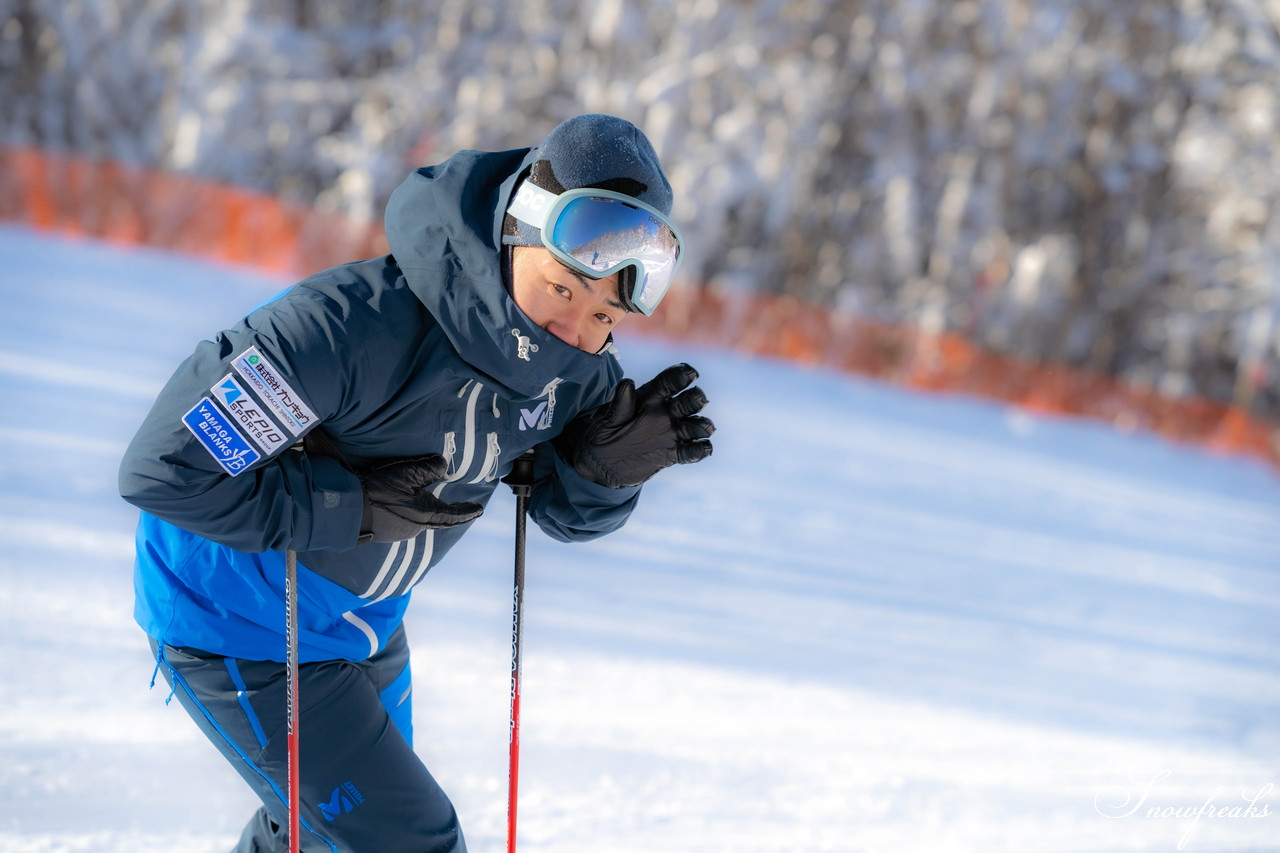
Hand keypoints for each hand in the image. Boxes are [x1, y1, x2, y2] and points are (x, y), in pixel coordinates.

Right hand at [357, 455, 483, 542]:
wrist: (345, 509)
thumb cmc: (378, 490)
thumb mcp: (407, 473)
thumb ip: (429, 468)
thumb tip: (443, 465)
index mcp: (426, 515)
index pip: (455, 514)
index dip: (468, 511)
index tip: (480, 509)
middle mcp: (416, 528)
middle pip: (438, 518)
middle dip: (450, 512)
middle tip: (461, 507)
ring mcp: (399, 532)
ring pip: (421, 520)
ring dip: (427, 510)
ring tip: (430, 501)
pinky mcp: (385, 531)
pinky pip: (405, 521)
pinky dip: (410, 512)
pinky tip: (403, 505)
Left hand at [554, 363, 714, 488]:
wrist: (600, 463)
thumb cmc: (602, 434)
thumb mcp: (607, 418)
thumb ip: (620, 403)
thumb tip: (628, 383)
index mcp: (649, 398)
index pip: (669, 382)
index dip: (681, 375)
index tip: (690, 373)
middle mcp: (664, 414)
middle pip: (688, 402)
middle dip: (696, 399)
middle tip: (697, 400)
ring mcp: (670, 434)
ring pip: (695, 425)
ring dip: (702, 425)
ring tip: (703, 428)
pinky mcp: (671, 454)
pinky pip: (691, 451)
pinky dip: (700, 450)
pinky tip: (702, 449)